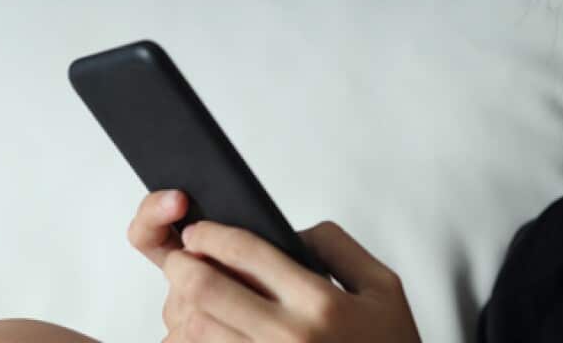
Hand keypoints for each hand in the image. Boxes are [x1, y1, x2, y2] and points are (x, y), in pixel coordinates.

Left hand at [128, 190, 421, 341]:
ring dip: (182, 306)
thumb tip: (291, 233)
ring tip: (187, 295)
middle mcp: (290, 337)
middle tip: (180, 257)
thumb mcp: (382, 286)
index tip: (200, 231)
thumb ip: (337, 247)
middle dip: (182, 265)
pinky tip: (201, 330)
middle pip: (208, 290)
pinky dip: (192, 341)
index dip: (213, 234)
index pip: (249, 253)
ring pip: (196, 330)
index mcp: (320, 303)